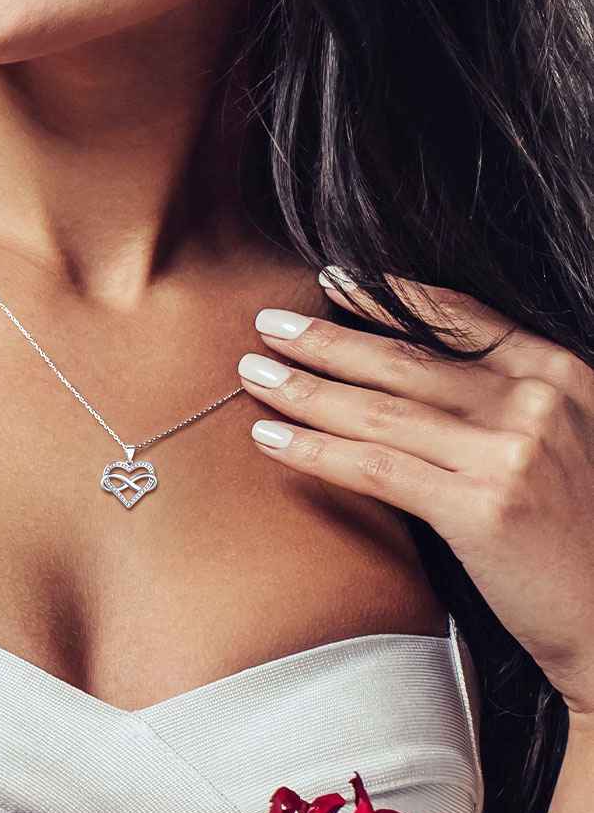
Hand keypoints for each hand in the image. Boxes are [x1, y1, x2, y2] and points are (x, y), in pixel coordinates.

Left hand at [236, 270, 593, 716]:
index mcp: (561, 374)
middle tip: (267, 322)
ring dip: (304, 388)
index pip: (459, 317)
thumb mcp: (568, 439)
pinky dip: (313, 450)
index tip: (333, 279)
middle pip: (404, 360)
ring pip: (378, 410)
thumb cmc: (583, 534)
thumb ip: (506, 398)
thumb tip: (406, 366)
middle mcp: (537, 403)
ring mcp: (509, 453)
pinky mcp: (481, 507)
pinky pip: (375, 467)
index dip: (387, 297)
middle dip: (325, 338)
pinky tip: (268, 438)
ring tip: (252, 372)